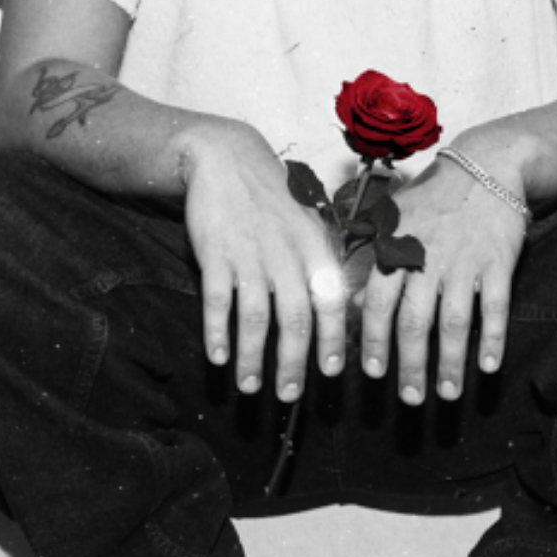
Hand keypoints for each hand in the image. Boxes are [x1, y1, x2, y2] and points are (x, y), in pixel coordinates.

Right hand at [180, 123, 345, 402]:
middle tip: (288, 396)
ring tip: (249, 386)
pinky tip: (217, 357)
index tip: (332, 372)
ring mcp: (249, 255)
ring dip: (252, 357)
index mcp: (314, 249)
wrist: (228, 159)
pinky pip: (217, 300)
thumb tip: (341, 313)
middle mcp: (285, 255)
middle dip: (292, 363)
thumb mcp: (309, 224)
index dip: (332, 340)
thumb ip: (322, 265)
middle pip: (294, 319)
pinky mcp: (215, 253)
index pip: (330, 302)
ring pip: (254, 317)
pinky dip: (217, 331)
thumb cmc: (273, 201)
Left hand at [357, 152, 526, 403]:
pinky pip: (494, 306)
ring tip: (448, 395)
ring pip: (453, 321)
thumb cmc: (432, 198)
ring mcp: (464, 261)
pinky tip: (488, 366)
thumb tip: (347, 300)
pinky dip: (492, 337)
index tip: (374, 374)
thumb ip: (370, 258)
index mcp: (397, 250)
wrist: (485, 166)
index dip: (374, 341)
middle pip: (414, 321)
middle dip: (410, 365)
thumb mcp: (393, 218)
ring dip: (450, 362)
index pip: (377, 303)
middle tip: (409, 399)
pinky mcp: (498, 261)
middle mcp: (427, 258)